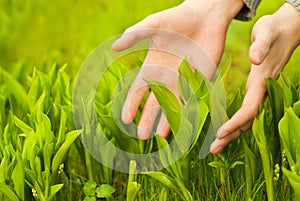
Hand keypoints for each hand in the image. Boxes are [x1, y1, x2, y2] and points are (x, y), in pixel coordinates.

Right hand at [112, 0, 242, 138]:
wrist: (206, 15)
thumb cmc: (178, 18)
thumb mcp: (153, 25)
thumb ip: (135, 35)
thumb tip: (115, 47)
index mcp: (152, 66)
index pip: (138, 90)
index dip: (131, 104)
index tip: (125, 119)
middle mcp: (166, 77)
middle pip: (154, 102)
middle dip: (147, 119)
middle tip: (142, 136)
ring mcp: (184, 80)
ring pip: (173, 105)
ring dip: (167, 121)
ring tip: (161, 136)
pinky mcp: (201, 80)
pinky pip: (193, 99)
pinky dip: (189, 112)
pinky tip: (185, 124)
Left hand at [210, 3, 299, 153]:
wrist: (286, 30)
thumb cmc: (273, 30)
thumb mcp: (266, 32)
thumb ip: (260, 45)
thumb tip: (254, 59)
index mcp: (262, 81)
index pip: (249, 108)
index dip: (236, 122)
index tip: (220, 132)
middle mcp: (261, 91)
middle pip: (247, 120)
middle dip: (230, 136)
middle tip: (212, 149)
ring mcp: (260, 92)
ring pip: (246, 119)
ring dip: (231, 134)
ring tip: (215, 147)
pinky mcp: (257, 90)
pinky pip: (246, 112)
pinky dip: (235, 124)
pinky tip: (224, 131)